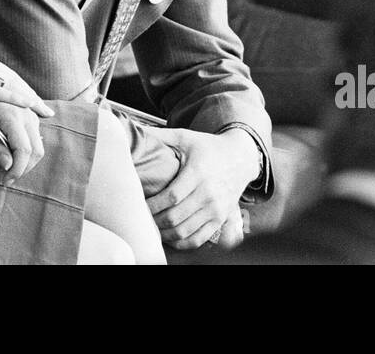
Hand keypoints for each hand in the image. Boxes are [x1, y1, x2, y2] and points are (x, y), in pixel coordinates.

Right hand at [0, 33, 53, 117]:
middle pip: (12, 78)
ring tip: (44, 112)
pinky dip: (17, 98)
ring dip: (30, 100)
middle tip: (44, 107)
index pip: (1, 71)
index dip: (17, 84)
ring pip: (12, 86)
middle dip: (29, 93)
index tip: (29, 93)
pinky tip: (30, 105)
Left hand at [0, 100, 44, 183]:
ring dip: (27, 160)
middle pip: (37, 149)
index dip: (17, 170)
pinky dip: (29, 150)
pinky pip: (37, 136)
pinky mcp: (30, 114)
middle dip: (24, 168)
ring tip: (9, 168)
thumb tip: (8, 166)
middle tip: (7, 179)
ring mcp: (30, 112)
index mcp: (12, 116)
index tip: (5, 181)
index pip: (24, 150)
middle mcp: (26, 113)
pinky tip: (15, 156)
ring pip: (39, 144)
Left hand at [145, 128, 259, 250]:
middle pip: (175, 217)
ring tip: (152, 226)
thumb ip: (160, 136)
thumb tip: (134, 131)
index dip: (152, 205)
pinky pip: (198, 239)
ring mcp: (216, 208)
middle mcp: (208, 193)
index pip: (171, 197)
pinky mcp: (220, 219)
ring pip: (184, 231)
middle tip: (142, 217)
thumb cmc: (207, 147)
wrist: (240, 157)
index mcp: (197, 173)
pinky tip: (170, 235)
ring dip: (164, 233)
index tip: (139, 204)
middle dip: (154, 220)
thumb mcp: (186, 137)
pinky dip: (181, 242)